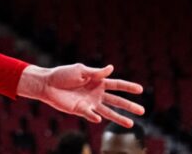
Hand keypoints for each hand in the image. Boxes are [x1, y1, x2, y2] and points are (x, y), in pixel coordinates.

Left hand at [17, 64, 144, 127]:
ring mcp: (90, 103)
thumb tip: (111, 68)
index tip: (141, 89)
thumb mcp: (80, 70)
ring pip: (108, 112)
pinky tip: (99, 118)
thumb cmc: (63, 74)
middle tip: (142, 111)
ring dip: (119, 118)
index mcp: (98, 81)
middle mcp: (97, 94)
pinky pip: (91, 115)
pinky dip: (95, 117)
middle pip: (116, 101)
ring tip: (131, 124)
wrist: (48, 84)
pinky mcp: (81, 110)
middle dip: (129, 105)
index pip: (117, 85)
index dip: (128, 87)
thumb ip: (96, 72)